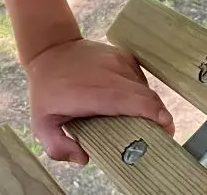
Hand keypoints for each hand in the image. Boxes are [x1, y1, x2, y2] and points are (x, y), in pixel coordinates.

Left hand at [25, 38, 173, 164]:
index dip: (156, 118)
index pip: (137, 103)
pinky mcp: (123, 56)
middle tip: (157, 136)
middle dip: (158, 118)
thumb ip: (57, 146)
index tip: (164, 133)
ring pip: (146, 89)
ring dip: (146, 106)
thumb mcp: (41, 122)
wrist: (50, 49)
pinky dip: (140, 93)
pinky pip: (140, 79)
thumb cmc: (48, 89)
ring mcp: (119, 61)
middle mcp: (111, 73)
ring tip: (137, 119)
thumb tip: (84, 158)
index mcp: (94, 92)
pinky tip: (126, 101)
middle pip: (149, 98)